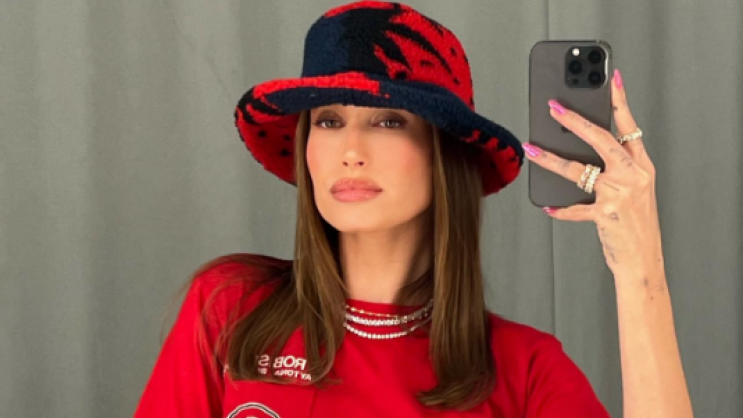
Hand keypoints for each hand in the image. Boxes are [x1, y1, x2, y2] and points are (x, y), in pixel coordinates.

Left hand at [522, 69, 663, 277]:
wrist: (643, 260)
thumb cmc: (635, 223)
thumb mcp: (635, 190)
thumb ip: (615, 168)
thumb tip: (581, 148)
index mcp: (642, 166)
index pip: (629, 126)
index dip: (620, 101)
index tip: (611, 79)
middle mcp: (633, 176)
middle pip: (601, 139)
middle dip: (575, 120)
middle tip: (553, 106)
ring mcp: (619, 195)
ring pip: (578, 170)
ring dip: (550, 160)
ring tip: (531, 149)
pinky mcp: (605, 215)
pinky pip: (574, 208)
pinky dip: (559, 209)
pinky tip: (547, 206)